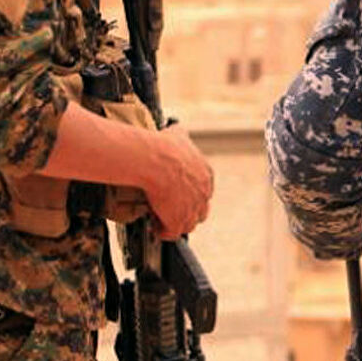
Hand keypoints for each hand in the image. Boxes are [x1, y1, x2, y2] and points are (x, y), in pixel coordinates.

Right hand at [141, 125, 214, 239]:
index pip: (204, 191)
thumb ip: (181, 135)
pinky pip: (172, 232)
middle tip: (170, 209)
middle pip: (200, 210)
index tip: (177, 194)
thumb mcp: (178, 135)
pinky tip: (155, 227)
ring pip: (188, 224)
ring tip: (161, 220)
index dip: (190, 194)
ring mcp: (193, 209)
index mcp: (206, 176)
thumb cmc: (164, 147)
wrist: (155, 160)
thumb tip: (176, 127)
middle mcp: (204, 194)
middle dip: (186, 211)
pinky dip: (164, 231)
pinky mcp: (178, 220)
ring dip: (175, 223)